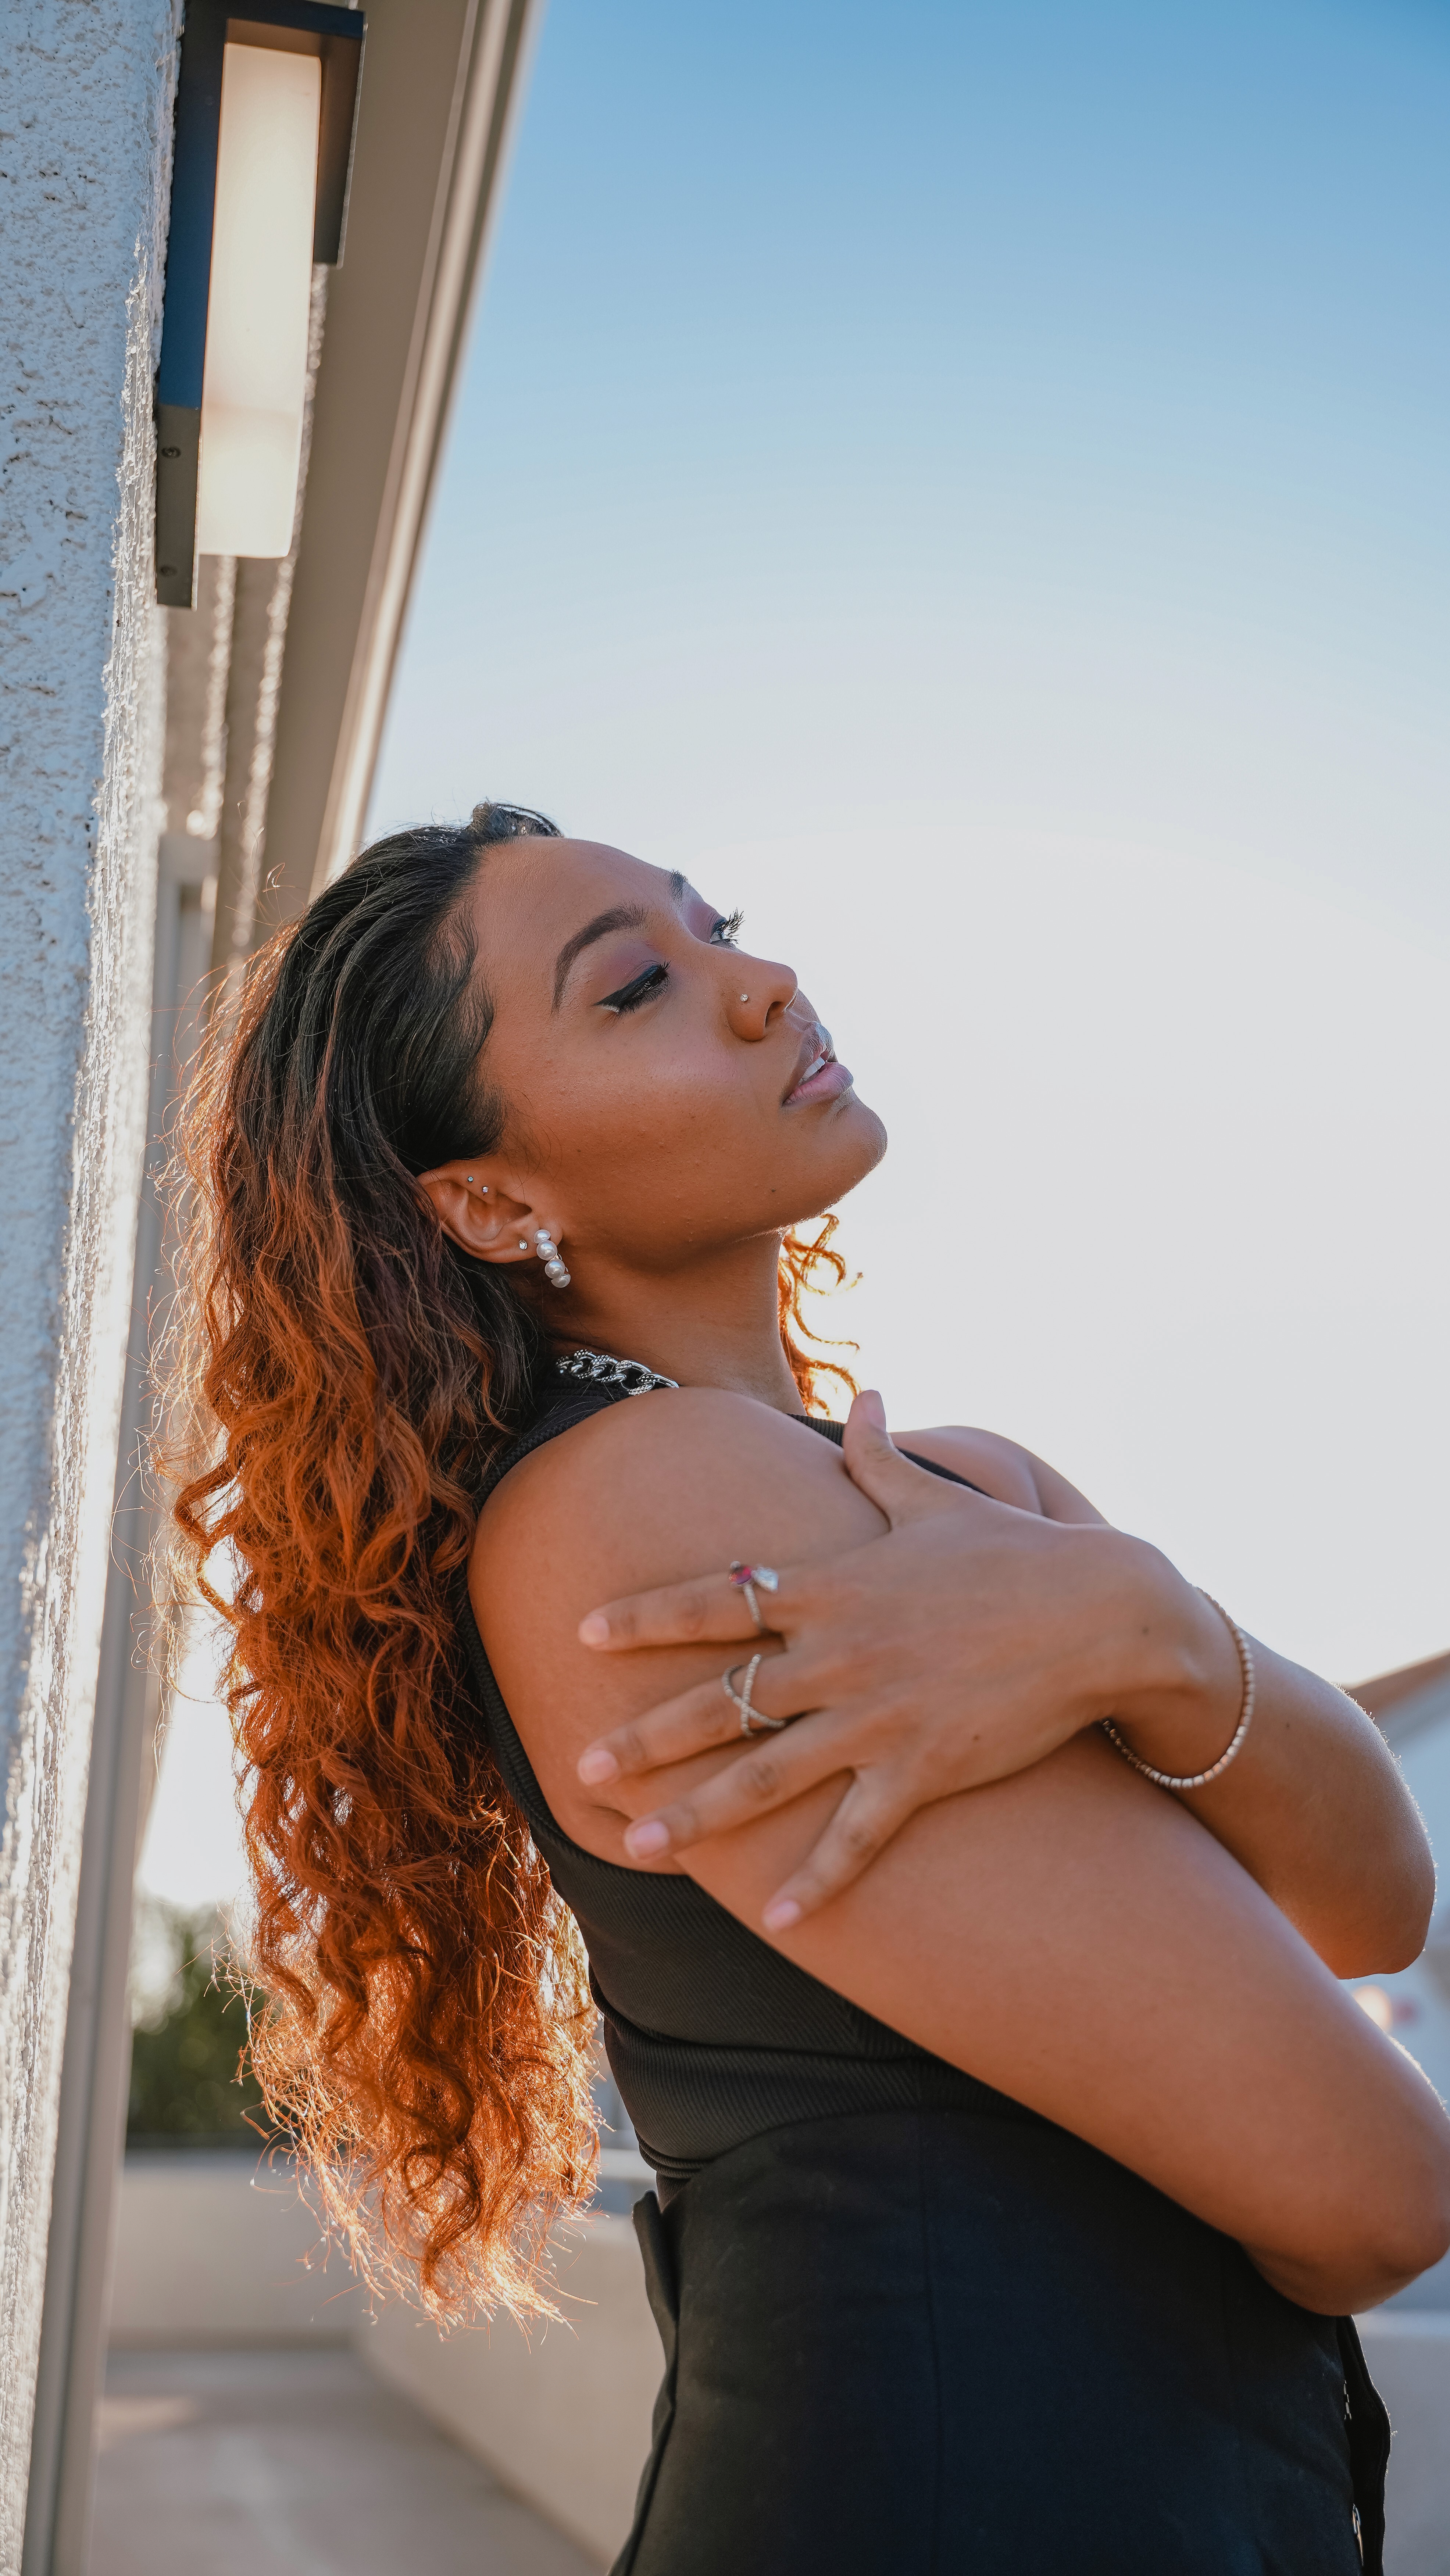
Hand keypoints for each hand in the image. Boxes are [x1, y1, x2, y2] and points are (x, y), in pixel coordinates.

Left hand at [577, 1393, 1227, 1927]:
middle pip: (720, 1702)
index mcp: (831, 1587)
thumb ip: (880, 1453)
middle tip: (582, 1770)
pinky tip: (776, 1918)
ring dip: (698, 1817)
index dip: (644, 1617)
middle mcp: (840, 1655)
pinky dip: (818, 1880)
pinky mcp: (925, 1768)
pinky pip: (858, 1835)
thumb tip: (867, 1392)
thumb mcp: (936, 1495)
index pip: (713, 1602)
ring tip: (639, 1848)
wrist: (1102, 1611)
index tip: (583, 1630)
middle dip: (645, 1739)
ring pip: (767, 1775)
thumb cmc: (1014, 1549)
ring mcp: (879, 1717)